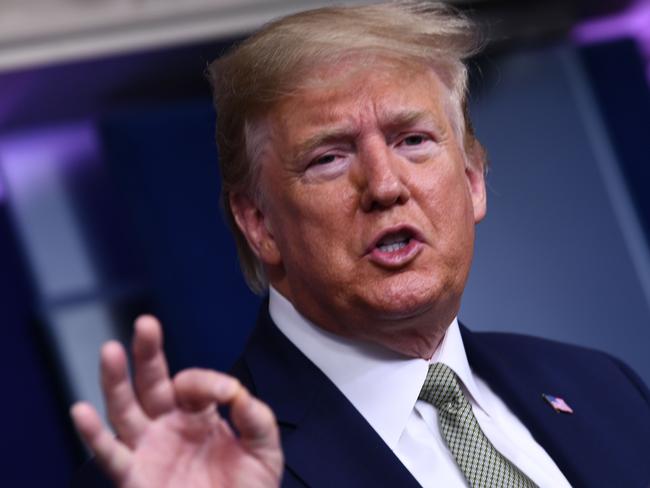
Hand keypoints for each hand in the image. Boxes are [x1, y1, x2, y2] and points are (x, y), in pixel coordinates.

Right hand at [71, 315, 282, 487]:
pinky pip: (110, 455)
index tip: (230, 395)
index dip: (209, 382)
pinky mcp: (134, 477)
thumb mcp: (265, 453)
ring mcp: (149, 449)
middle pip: (151, 382)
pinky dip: (93, 435)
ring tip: (110, 350)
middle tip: (146, 323)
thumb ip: (257, 420)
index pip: (193, 384)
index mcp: (199, 414)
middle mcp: (168, 425)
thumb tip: (237, 392)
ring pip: (125, 409)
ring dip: (115, 381)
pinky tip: (80, 411)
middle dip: (148, 352)